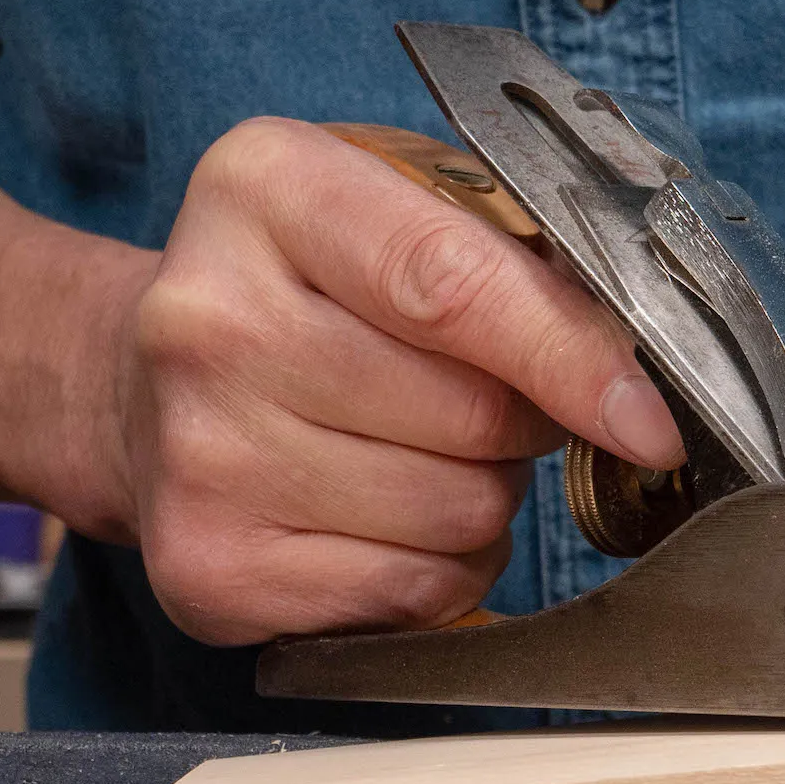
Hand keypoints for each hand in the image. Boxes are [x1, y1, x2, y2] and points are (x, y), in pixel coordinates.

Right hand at [111, 118, 684, 643]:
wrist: (136, 387)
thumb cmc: (301, 287)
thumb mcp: (391, 205)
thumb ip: (509, 252)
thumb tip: (632, 362)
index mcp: (263, 190)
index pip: (453, 284)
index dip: (572, 356)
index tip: (648, 415)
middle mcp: (208, 320)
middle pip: (470, 414)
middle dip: (524, 419)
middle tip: (484, 399)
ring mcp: (199, 455)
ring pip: (457, 513)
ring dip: (484, 497)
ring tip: (424, 453)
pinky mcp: (207, 569)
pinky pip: (413, 593)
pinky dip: (439, 568)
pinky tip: (386, 517)